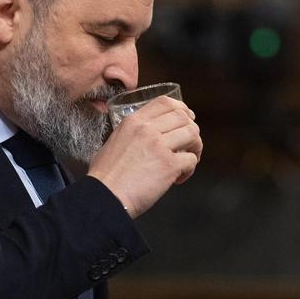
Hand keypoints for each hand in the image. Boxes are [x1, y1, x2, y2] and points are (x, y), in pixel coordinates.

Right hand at [87, 96, 201, 217]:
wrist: (104, 196)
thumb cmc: (105, 177)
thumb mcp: (113, 141)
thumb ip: (131, 134)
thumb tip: (144, 137)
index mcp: (133, 121)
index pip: (165, 102)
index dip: (182, 108)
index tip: (188, 117)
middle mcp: (147, 129)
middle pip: (183, 117)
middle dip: (191, 129)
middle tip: (190, 143)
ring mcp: (159, 146)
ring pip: (192, 134)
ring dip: (195, 148)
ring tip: (187, 161)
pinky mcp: (169, 165)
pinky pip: (191, 159)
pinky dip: (190, 169)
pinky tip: (179, 178)